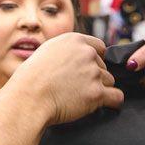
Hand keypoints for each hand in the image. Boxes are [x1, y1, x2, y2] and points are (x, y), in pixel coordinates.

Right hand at [4, 32, 123, 125]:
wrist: (28, 98)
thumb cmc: (29, 80)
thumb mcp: (45, 52)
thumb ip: (64, 52)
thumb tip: (71, 60)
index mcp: (74, 40)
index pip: (98, 47)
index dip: (95, 59)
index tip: (88, 68)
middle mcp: (86, 54)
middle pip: (103, 66)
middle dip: (94, 76)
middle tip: (76, 87)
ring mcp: (93, 73)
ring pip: (109, 81)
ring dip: (100, 89)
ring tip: (81, 97)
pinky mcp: (97, 93)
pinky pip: (116, 97)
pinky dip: (113, 101)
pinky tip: (107, 104)